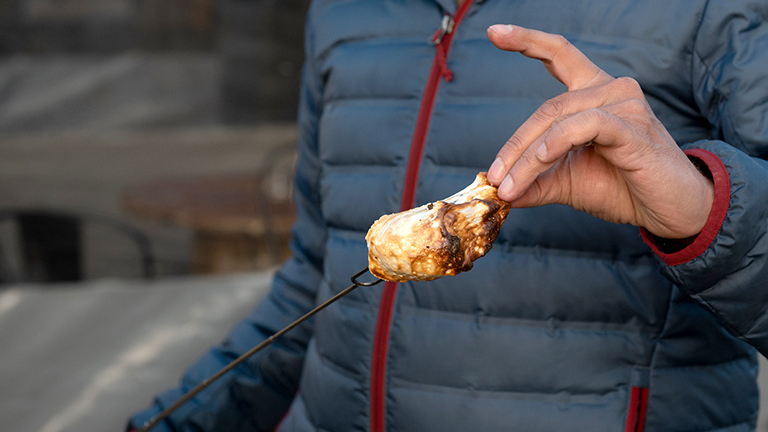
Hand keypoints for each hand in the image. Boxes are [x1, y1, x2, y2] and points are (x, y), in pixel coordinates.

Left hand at [485, 25, 713, 239]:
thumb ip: (533, 180)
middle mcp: (610, 90)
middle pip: (547, 107)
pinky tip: (540, 160)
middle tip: (494, 178)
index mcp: (594, 95)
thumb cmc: (622, 188)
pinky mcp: (632, 127)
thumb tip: (496, 188)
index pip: (559, 54)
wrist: (670, 211)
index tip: (494, 31)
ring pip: (558, 119)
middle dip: (514, 146)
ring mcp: (624, 105)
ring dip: (527, 156)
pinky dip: (555, 142)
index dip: (527, 40)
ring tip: (509, 186)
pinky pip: (584, 126)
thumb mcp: (566, 183)